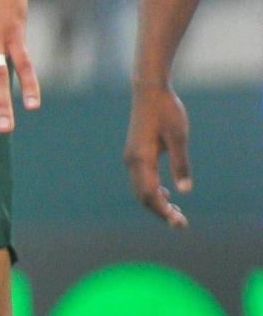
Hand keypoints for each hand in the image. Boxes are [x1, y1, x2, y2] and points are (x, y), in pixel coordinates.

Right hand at [125, 83, 191, 228]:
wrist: (148, 91)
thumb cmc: (166, 111)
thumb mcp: (179, 137)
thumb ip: (180, 164)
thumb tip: (184, 191)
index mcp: (141, 159)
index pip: (150, 194)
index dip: (164, 211)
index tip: (180, 223)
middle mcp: (132, 161)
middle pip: (143, 196)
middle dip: (160, 212)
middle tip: (181, 224)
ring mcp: (131, 157)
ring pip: (140, 189)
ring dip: (157, 203)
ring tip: (177, 212)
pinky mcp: (135, 153)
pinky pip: (140, 180)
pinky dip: (152, 191)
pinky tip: (167, 194)